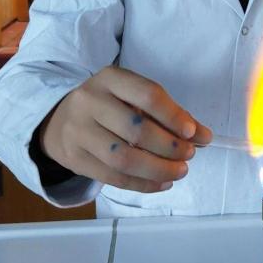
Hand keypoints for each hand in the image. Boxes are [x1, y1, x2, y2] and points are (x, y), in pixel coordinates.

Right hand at [39, 66, 211, 192]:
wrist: (59, 121)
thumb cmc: (108, 106)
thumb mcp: (132, 98)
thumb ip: (167, 114)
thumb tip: (203, 136)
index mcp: (109, 78)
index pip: (147, 95)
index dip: (173, 115)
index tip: (193, 132)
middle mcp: (89, 101)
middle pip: (137, 129)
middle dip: (170, 146)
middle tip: (189, 155)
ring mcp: (78, 131)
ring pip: (125, 158)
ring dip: (159, 169)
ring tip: (179, 171)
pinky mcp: (74, 158)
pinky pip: (114, 177)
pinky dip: (143, 184)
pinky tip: (161, 183)